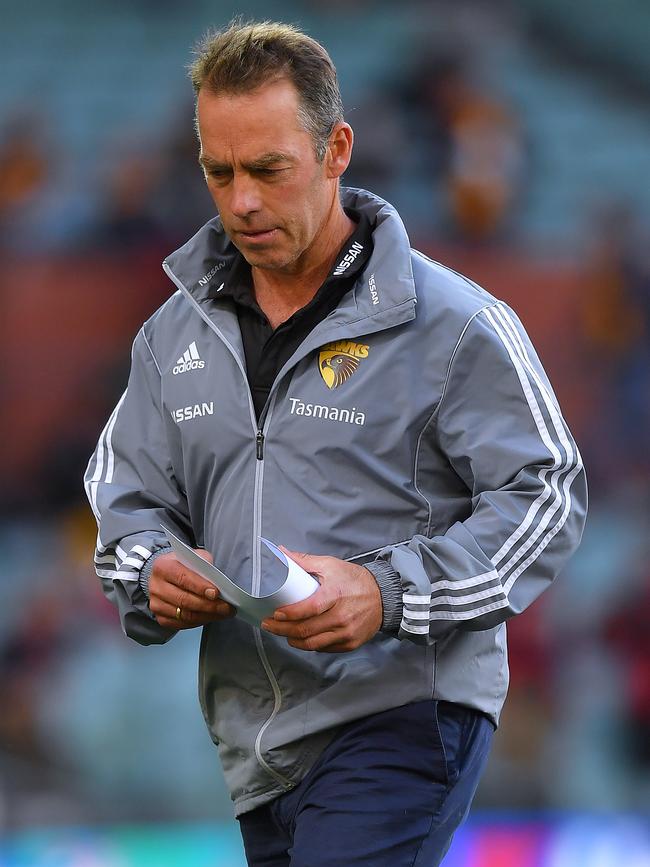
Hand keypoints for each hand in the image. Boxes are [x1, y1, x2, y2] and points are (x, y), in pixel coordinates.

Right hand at [148, 549, 235, 628]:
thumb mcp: (194, 556)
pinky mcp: (161, 618)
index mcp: (163, 567)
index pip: (182, 578)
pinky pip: (183, 624)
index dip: (200, 587)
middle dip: (209, 605)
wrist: (166, 577)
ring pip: (185, 615)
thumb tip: (217, 580)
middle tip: (226, 607)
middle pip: (184, 600)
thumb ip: (204, 564)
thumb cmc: (183, 566)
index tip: (216, 593)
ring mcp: (157, 604)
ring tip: (223, 613)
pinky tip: (211, 617)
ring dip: (207, 615)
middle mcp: (156, 586)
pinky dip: (200, 621)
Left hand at [261, 550, 381, 651]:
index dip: (290, 614)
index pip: (309, 609)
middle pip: (306, 630)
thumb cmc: (354, 580)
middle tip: (269, 625)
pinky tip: (301, 638)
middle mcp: (342, 617)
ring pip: (312, 644)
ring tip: (282, 633)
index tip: (276, 614)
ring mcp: (347, 632)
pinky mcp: (350, 643)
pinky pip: (324, 648)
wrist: (384, 596)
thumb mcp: (330, 565)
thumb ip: (304, 561)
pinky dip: (309, 645)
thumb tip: (280, 552)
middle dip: (282, 630)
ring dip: (293, 640)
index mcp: (336, 594)